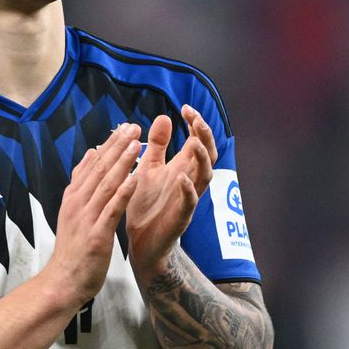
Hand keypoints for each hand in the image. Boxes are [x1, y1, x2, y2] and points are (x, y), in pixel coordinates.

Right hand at [45, 123, 140, 303]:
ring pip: (106, 184)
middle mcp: (77, 203)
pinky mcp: (97, 234)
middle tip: (133, 127)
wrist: (63, 281)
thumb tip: (90, 154)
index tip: (123, 127)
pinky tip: (136, 179)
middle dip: (117, 146)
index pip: (91, 164)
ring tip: (137, 145)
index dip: (108, 144)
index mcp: (73, 197)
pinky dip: (124, 192)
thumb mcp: (73, 212)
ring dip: (122, 163)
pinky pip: (112, 209)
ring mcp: (86, 218)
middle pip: (99, 169)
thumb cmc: (72, 250)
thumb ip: (82, 184)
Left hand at [126, 106, 215, 272]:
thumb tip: (164, 116)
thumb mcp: (149, 168)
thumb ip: (157, 145)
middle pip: (207, 154)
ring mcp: (187, 199)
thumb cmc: (147, 205)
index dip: (196, 123)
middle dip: (204, 135)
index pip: (197, 140)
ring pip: (204, 176)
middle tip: (196, 118)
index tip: (186, 107)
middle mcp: (188, 180)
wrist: (141, 241)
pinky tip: (181, 179)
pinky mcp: (180, 218)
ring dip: (201, 159)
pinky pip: (189, 204)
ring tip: (193, 143)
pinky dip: (188, 191)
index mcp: (181, 167)